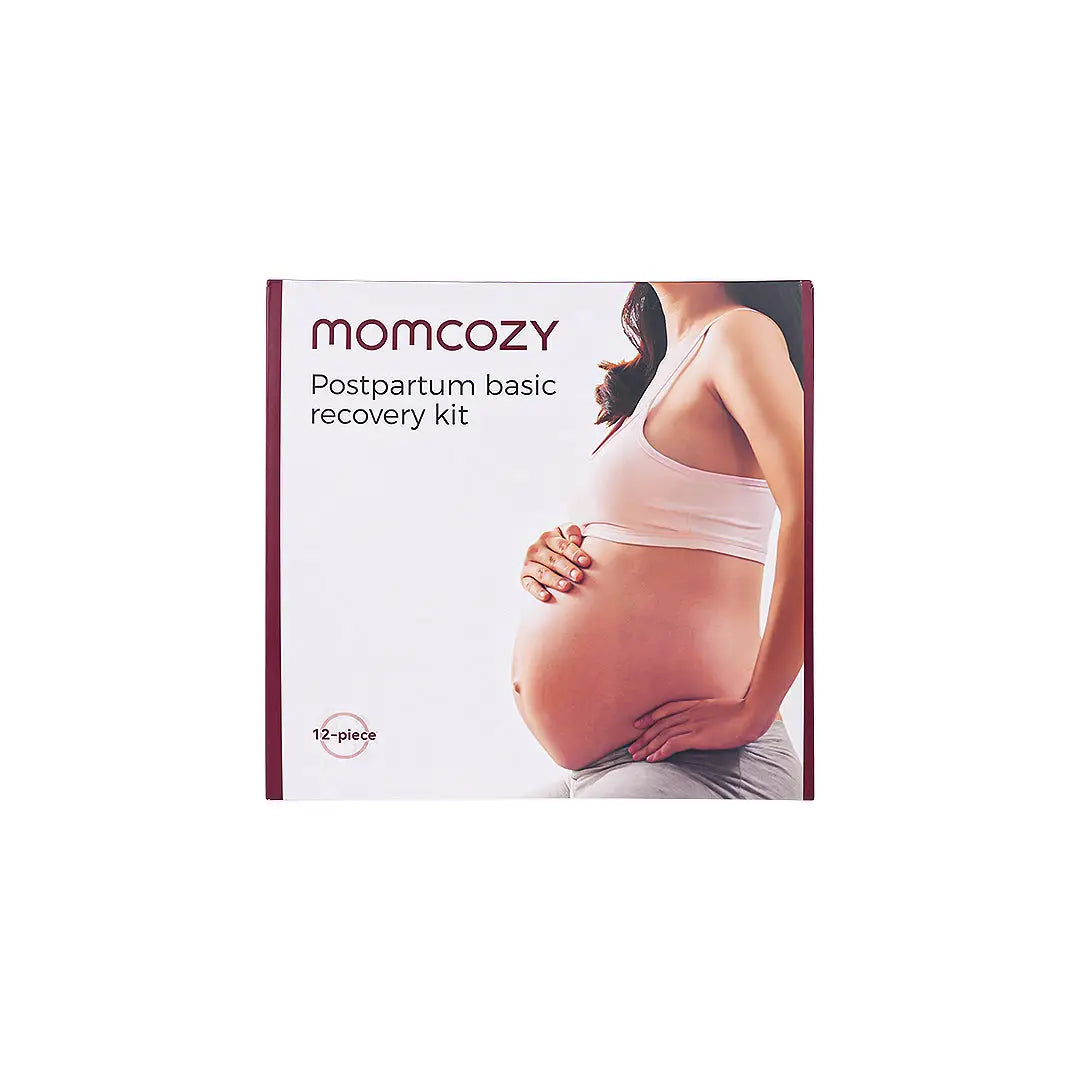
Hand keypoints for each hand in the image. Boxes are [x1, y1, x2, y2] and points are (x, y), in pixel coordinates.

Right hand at [520, 523, 591, 602]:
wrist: (545, 554)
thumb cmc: (562, 546)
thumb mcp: (566, 533)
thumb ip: (571, 531)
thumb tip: (575, 541)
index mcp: (548, 537)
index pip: (562, 545)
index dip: (574, 553)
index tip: (586, 562)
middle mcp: (536, 548)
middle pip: (553, 559)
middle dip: (567, 568)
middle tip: (579, 577)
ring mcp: (528, 563)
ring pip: (542, 572)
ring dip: (554, 580)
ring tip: (566, 586)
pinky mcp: (524, 577)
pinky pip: (530, 585)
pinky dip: (537, 591)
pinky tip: (546, 597)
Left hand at [627, 697, 770, 760]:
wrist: (750, 715)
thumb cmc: (740, 712)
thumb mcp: (719, 708)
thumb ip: (707, 713)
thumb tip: (704, 720)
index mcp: (694, 705)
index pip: (664, 710)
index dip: (649, 718)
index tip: (637, 725)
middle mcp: (689, 713)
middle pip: (659, 725)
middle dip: (643, 737)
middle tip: (631, 748)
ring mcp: (692, 724)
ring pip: (662, 735)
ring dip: (647, 747)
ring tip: (636, 756)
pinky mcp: (697, 737)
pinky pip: (673, 744)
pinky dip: (660, 752)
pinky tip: (653, 759)